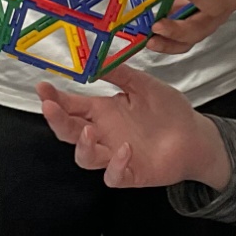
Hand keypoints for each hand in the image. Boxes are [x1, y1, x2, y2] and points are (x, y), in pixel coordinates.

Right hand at [36, 64, 230, 189]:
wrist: (194, 134)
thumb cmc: (167, 110)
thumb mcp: (142, 84)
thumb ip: (120, 73)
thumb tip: (98, 58)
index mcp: (103, 112)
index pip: (71, 105)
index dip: (54, 98)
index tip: (42, 87)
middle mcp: (104, 134)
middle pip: (69, 132)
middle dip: (56, 120)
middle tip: (49, 107)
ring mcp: (115, 156)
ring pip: (85, 158)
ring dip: (82, 146)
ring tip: (88, 132)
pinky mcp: (131, 173)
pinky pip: (114, 177)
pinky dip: (116, 166)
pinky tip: (125, 150)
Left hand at [146, 0, 235, 55]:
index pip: (218, 3)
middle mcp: (221, 11)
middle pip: (201, 28)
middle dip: (179, 30)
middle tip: (158, 26)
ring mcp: (206, 15)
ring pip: (189, 37)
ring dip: (169, 41)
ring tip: (149, 41)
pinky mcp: (192, 14)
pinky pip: (179, 31)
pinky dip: (164, 35)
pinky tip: (146, 33)